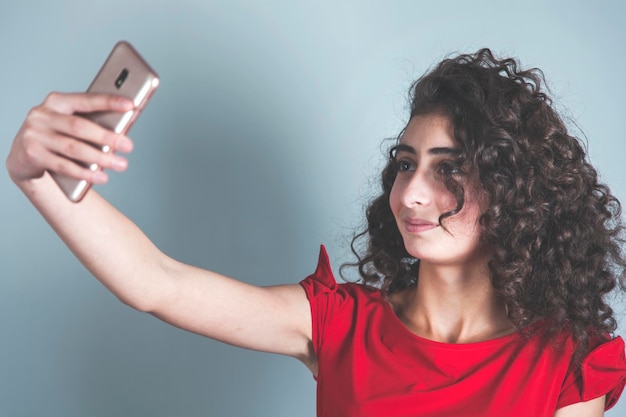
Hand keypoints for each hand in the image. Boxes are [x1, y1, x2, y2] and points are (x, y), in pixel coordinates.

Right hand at [6, 92, 134, 183]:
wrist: (23, 154)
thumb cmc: (57, 134)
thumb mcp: (69, 123)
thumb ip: (89, 122)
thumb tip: (121, 132)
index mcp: (56, 102)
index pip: (85, 100)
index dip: (108, 102)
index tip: (130, 104)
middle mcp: (42, 115)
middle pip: (79, 127)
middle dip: (107, 137)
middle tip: (129, 146)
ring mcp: (35, 135)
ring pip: (73, 148)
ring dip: (100, 158)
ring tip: (120, 164)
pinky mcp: (32, 154)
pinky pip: (63, 166)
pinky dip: (85, 173)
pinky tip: (101, 177)